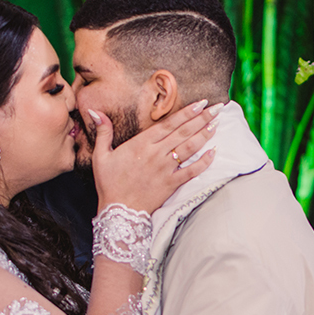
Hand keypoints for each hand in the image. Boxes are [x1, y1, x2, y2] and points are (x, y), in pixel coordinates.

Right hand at [90, 100, 220, 213]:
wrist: (118, 211)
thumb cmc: (109, 183)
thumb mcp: (101, 156)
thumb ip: (103, 132)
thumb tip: (95, 112)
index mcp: (141, 144)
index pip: (168, 123)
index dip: (186, 112)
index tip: (200, 103)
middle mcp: (156, 154)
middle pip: (183, 132)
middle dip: (202, 119)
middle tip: (218, 108)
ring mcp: (165, 169)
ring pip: (189, 148)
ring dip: (205, 135)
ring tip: (217, 124)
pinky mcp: (171, 184)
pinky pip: (191, 171)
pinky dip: (204, 162)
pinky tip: (214, 152)